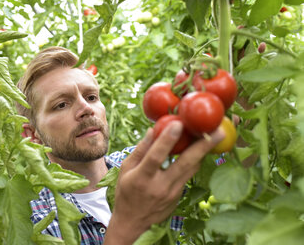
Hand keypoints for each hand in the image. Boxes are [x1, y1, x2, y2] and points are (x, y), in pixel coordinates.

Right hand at [104, 121, 223, 244]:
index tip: (178, 124)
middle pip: (185, 163)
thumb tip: (153, 130)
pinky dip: (194, 161)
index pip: (156, 157)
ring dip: (204, 152)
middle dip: (203, 146)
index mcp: (142, 178)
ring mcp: (172, 194)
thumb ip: (140, 150)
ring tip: (215, 135)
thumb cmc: (126, 191)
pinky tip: (200, 149)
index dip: (167, 140)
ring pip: (192, 169)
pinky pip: (188, 175)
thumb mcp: (126, 169)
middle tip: (218, 131)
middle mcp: (160, 186)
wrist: (132, 221)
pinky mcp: (179, 197)